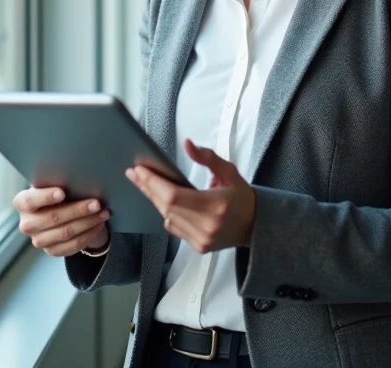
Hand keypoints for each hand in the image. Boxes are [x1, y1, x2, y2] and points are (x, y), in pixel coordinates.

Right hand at [13, 186, 110, 256]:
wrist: (60, 211)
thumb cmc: (58, 191)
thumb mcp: (54, 183)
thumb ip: (59, 182)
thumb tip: (78, 178)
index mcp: (22, 202)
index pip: (30, 201)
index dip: (45, 197)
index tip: (62, 192)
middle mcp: (27, 223)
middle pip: (53, 218)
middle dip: (77, 210)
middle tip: (96, 203)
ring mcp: (38, 240)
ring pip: (66, 233)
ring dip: (88, 222)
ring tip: (103, 212)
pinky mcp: (51, 251)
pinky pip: (72, 245)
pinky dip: (88, 234)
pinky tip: (98, 224)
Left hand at [126, 138, 255, 253]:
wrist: (256, 226)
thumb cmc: (242, 198)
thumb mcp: (229, 171)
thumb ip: (207, 157)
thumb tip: (187, 144)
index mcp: (215, 205)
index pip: (173, 196)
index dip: (153, 183)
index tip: (139, 170)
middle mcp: (207, 226)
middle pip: (165, 206)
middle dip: (147, 187)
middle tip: (134, 173)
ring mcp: (201, 239)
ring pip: (167, 217)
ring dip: (155, 199)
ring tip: (145, 183)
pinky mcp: (198, 246)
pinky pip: (173, 227)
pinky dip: (167, 213)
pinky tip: (165, 201)